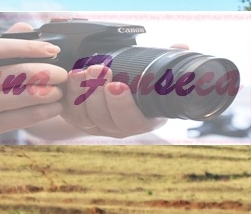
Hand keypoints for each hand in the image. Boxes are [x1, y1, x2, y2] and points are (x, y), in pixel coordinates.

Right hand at [0, 24, 68, 143]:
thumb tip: (28, 30)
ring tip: (60, 91)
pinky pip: (17, 120)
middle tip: (61, 73)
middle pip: (10, 76)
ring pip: (18, 101)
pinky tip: (52, 108)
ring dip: (46, 95)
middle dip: (44, 73)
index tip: (49, 48)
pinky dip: (40, 114)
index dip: (23, 46)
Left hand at [59, 45, 187, 138]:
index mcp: (142, 121)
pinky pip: (71, 113)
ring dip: (82, 91)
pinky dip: (69, 95)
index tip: (117, 85)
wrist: (117, 93)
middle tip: (99, 68)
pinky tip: (72, 77)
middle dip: (99, 92)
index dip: (122, 104)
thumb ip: (168, 64)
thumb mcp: (158, 76)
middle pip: (104, 118)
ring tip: (83, 70)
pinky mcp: (78, 121)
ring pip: (85, 116)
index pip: (131, 121)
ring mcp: (97, 127)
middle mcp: (117, 129)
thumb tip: (180, 47)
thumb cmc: (141, 85)